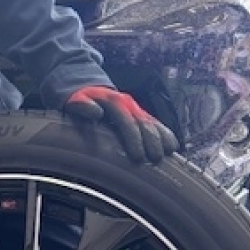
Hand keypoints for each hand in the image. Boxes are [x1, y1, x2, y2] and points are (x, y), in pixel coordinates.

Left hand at [64, 85, 178, 163]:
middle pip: (144, 123)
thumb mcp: (76, 101)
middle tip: (154, 159)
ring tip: (166, 155)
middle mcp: (129, 104)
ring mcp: (136, 109)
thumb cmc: (81, 101)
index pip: (127, 122)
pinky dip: (166, 134)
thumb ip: (83, 106)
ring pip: (154, 123)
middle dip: (151, 141)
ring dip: (162, 139)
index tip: (138, 157)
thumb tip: (96, 112)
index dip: (134, 140)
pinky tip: (172, 147)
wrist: (90, 90)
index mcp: (114, 102)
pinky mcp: (141, 114)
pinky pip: (157, 123)